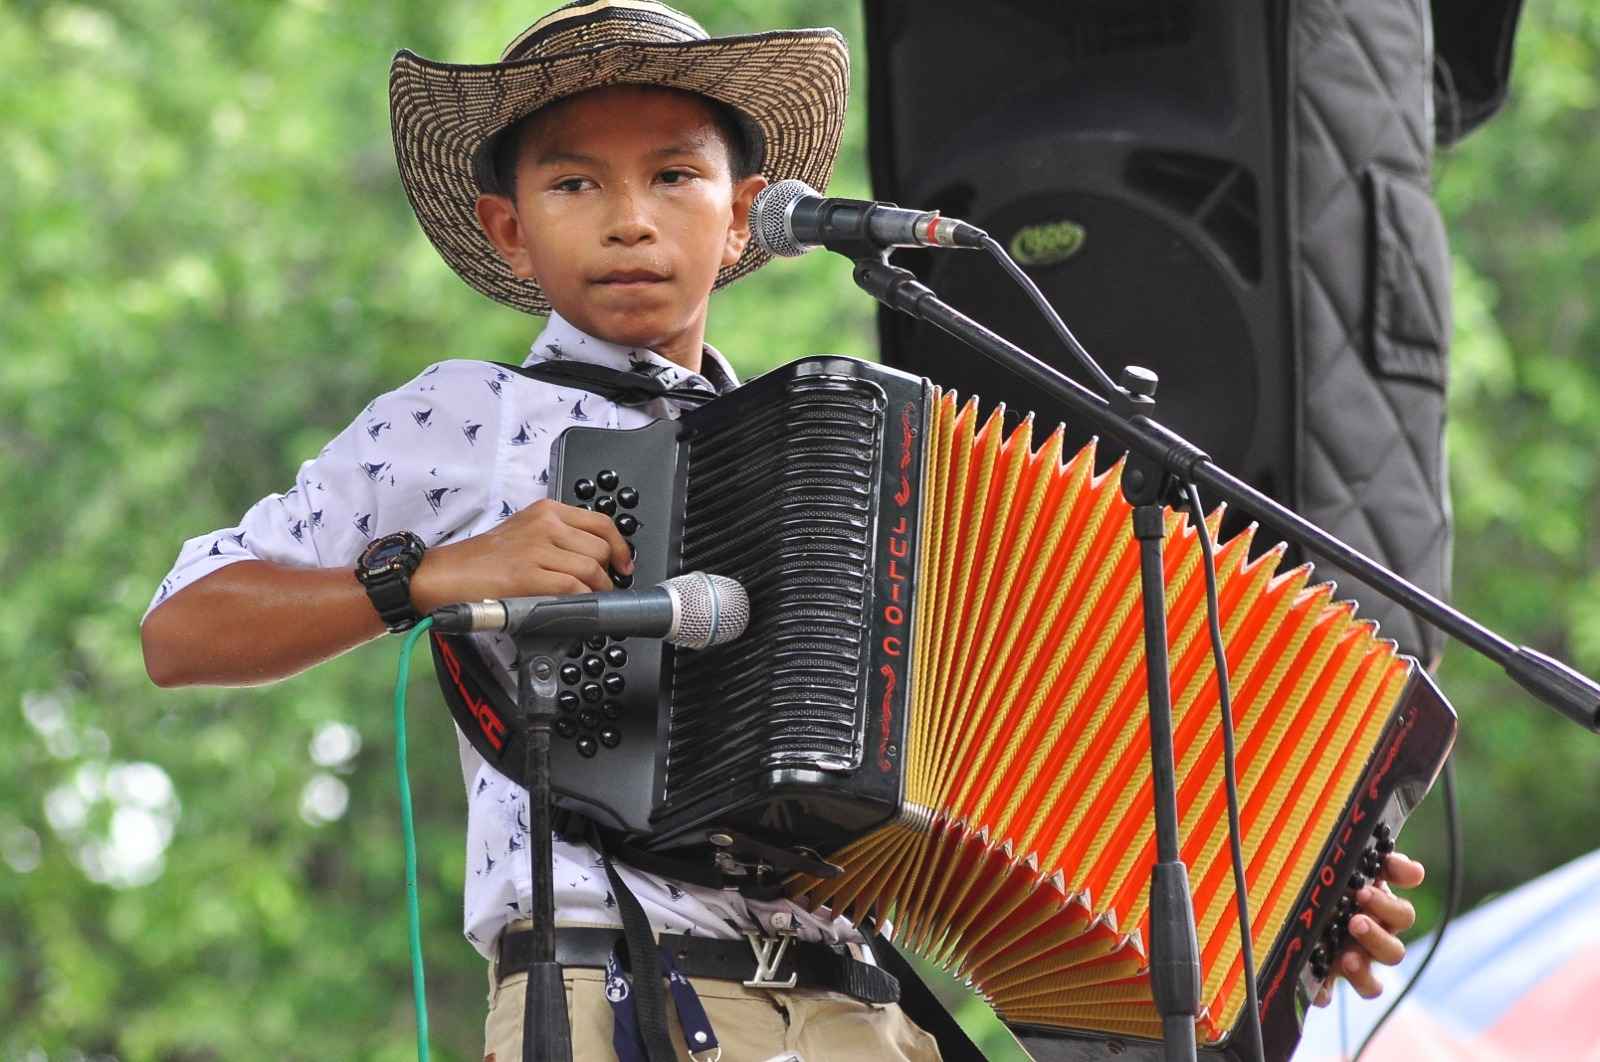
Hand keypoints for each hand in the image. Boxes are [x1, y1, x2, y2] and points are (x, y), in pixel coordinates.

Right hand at [411, 499, 633, 610]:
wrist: (447, 573)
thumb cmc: (484, 559)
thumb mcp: (525, 532)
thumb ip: (558, 537)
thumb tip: (595, 558)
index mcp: (547, 510)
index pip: (602, 522)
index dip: (621, 547)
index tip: (624, 564)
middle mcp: (545, 524)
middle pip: (601, 548)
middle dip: (607, 573)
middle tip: (601, 587)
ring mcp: (537, 548)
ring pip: (591, 569)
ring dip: (597, 590)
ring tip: (588, 599)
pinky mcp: (528, 574)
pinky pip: (573, 588)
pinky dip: (582, 599)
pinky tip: (576, 605)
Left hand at [1312, 851, 1423, 1004]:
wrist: (1293, 903)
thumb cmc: (1329, 881)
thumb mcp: (1350, 867)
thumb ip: (1381, 864)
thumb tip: (1415, 872)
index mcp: (1380, 914)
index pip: (1401, 914)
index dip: (1389, 906)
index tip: (1365, 891)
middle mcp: (1371, 943)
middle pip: (1392, 952)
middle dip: (1375, 936)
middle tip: (1355, 921)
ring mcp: (1351, 964)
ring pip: (1372, 984)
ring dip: (1362, 971)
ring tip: (1346, 957)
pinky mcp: (1325, 981)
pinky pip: (1329, 996)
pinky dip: (1325, 993)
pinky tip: (1319, 986)